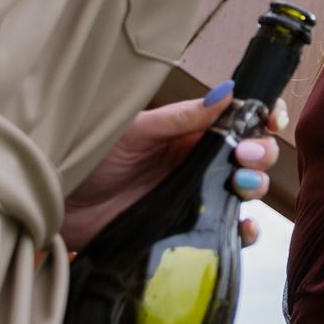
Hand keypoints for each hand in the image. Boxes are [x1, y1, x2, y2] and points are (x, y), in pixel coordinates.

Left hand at [61, 82, 284, 250]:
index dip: (262, 116)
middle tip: (243, 157)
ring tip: (240, 187)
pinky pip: (225, 231)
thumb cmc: (85, 160)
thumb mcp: (133, 132)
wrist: (54, 205)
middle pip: (251, 154)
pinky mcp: (184, 231)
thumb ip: (180, 117)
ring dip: (256, 187)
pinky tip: (241, 228)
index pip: (239, 118)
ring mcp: (192, 198)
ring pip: (245, 191)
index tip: (269, 120)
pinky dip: (243, 231)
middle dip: (261, 153)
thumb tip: (227, 92)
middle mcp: (196, 163)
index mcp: (188, 133)